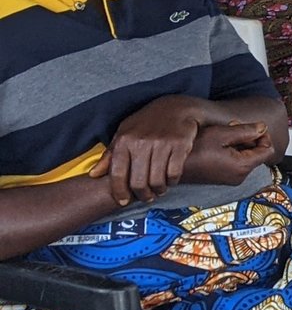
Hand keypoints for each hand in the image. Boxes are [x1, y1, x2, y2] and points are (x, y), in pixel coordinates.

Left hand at [88, 96, 203, 203]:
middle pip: (138, 182)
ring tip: (159, 189)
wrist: (177, 107)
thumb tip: (94, 175)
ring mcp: (162, 143)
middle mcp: (141, 142)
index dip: (120, 192)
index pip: (117, 174)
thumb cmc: (147, 123)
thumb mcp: (125, 133)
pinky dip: (173, 181)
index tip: (123, 201)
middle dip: (142, 195)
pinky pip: (174, 172)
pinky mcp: (180, 144)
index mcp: (124, 141)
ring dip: (159, 190)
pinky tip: (171, 180)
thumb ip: (110, 155)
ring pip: (157, 180)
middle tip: (146, 197)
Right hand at [183, 123, 274, 186]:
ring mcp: (231, 178)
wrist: (172, 165)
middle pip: (257, 153)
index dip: (263, 136)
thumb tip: (263, 127)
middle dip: (249, 138)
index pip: (268, 150)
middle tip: (233, 127)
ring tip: (223, 134)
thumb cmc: (193, 151)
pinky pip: (236, 161)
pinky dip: (231, 150)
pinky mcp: (223, 176)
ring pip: (247, 156)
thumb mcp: (221, 134)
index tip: (251, 128)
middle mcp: (239, 176)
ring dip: (239, 143)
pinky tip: (218, 143)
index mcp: (242, 166)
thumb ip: (246, 131)